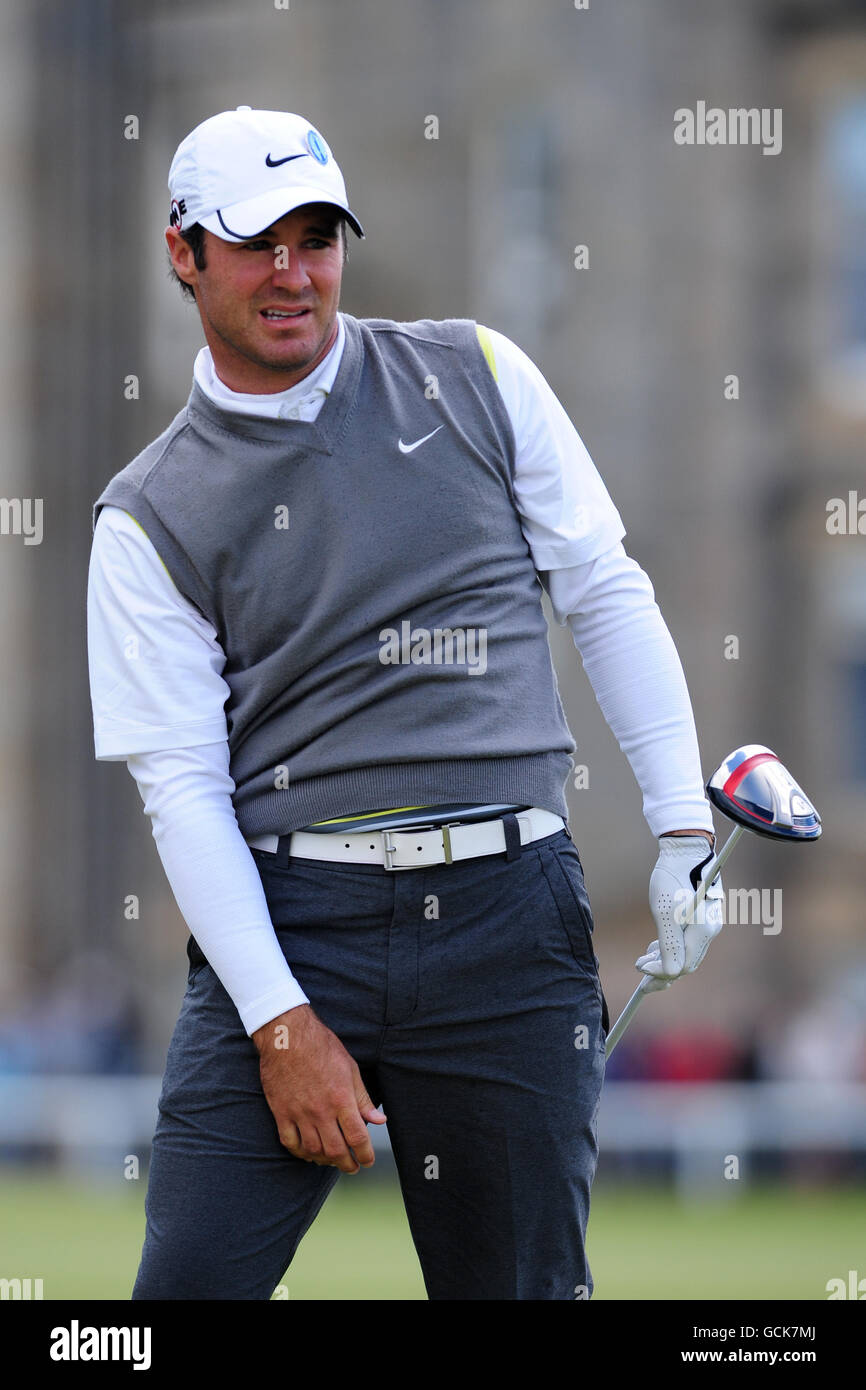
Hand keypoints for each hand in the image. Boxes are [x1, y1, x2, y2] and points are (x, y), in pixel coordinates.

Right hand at [252, 1004, 386, 1173]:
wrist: (287, 1037)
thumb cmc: (321, 1048)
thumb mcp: (350, 1068)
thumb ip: (363, 1098)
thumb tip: (378, 1120)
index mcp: (341, 1099)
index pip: (358, 1137)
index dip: (365, 1154)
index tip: (368, 1161)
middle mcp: (321, 1111)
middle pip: (336, 1150)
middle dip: (347, 1164)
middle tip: (353, 1167)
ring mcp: (299, 1113)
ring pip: (313, 1150)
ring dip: (325, 1160)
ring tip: (332, 1160)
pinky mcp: (281, 1113)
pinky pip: (290, 1142)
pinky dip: (300, 1153)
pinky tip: (308, 1153)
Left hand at [636, 834, 723, 985]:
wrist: (686, 848)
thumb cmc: (673, 875)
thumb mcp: (664, 911)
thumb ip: (669, 943)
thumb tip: (669, 973)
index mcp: (704, 930)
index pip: (681, 965)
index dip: (659, 972)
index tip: (638, 967)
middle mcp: (711, 929)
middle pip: (687, 963)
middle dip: (662, 971)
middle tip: (640, 972)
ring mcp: (709, 923)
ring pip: (688, 953)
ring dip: (665, 959)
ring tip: (645, 956)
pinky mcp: (704, 916)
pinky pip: (689, 942)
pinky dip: (672, 948)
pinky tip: (656, 944)